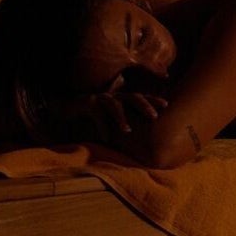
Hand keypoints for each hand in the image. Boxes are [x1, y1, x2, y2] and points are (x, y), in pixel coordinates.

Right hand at [49, 90, 168, 148]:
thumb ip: (125, 122)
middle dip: (144, 105)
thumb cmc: (95, 114)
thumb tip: (141, 138)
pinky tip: (107, 138)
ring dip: (121, 118)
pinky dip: (102, 126)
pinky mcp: (87, 104)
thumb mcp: (112, 117)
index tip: (166, 105)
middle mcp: (114, 97)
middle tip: (154, 116)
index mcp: (122, 99)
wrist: (69, 106)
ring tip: (127, 131)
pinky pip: (96, 115)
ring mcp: (101, 99)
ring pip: (114, 105)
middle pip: (132, 97)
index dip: (153, 99)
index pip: (141, 97)